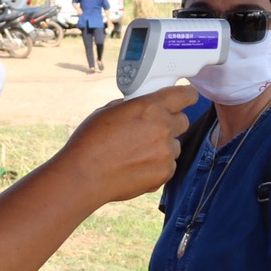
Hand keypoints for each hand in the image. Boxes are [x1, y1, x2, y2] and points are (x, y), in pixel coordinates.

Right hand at [56, 85, 193, 202]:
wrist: (84, 176)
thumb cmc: (90, 141)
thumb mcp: (107, 110)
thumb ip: (131, 106)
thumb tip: (138, 106)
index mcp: (150, 107)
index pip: (186, 95)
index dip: (186, 95)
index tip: (185, 98)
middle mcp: (163, 128)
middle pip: (183, 121)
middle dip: (170, 123)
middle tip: (151, 129)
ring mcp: (166, 153)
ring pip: (174, 146)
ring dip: (162, 147)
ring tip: (136, 153)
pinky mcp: (164, 174)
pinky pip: (168, 165)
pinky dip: (157, 165)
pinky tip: (136, 167)